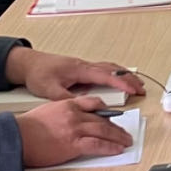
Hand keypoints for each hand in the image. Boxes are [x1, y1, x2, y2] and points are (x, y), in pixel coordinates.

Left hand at [6, 48, 144, 98]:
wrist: (28, 63)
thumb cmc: (38, 73)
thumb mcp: (49, 89)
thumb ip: (65, 98)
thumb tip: (79, 107)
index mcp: (80, 70)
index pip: (106, 76)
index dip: (122, 84)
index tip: (134, 90)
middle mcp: (85, 66)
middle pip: (113, 70)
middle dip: (129, 79)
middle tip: (142, 88)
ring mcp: (84, 66)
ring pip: (109, 68)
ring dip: (124, 75)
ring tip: (135, 84)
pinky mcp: (81, 69)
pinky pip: (103, 69)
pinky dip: (115, 74)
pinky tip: (116, 80)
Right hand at [16, 95, 135, 166]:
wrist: (17, 137)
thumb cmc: (27, 127)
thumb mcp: (47, 110)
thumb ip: (63, 112)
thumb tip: (72, 120)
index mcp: (68, 104)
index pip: (94, 103)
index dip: (106, 110)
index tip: (113, 116)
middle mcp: (74, 114)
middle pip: (102, 119)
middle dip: (116, 126)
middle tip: (124, 132)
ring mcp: (75, 129)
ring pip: (104, 130)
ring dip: (118, 137)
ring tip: (126, 141)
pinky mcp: (73, 144)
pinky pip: (97, 145)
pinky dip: (110, 147)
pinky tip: (117, 149)